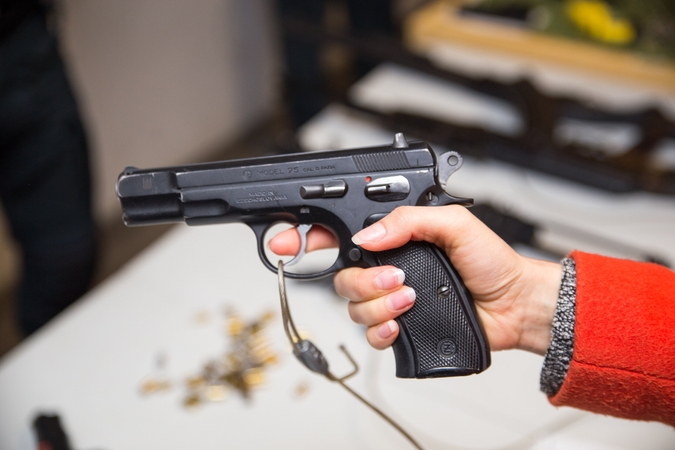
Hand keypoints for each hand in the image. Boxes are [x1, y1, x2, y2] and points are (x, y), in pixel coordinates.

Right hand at [268, 205, 561, 354]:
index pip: (341, 234)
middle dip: (363, 281)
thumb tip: (370, 235)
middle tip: (395, 279)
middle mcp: (387, 267)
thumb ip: (410, 220)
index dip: (308, 237)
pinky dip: (381, 330)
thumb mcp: (454, 224)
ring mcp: (391, 298)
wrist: (512, 304)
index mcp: (394, 238)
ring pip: (353, 307)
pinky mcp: (400, 326)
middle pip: (341, 277)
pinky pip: (371, 334)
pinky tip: (400, 323)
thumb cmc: (490, 261)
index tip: (286, 242)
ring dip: (378, 305)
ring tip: (410, 299)